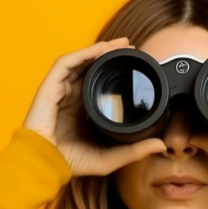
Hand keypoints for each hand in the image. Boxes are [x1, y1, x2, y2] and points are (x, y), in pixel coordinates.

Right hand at [21, 38, 167, 176]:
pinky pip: (66, 63)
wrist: (45, 164)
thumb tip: (161, 145)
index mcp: (83, 110)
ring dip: (100, 50)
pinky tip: (101, 49)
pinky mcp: (50, 87)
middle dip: (111, 54)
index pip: (100, 83)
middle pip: (92, 67)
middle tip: (132, 48)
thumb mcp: (110, 157)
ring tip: (120, 44)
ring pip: (81, 61)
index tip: (137, 65)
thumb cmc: (71, 163)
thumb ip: (135, 151)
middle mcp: (72, 97)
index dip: (116, 71)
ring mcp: (61, 90)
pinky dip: (84, 54)